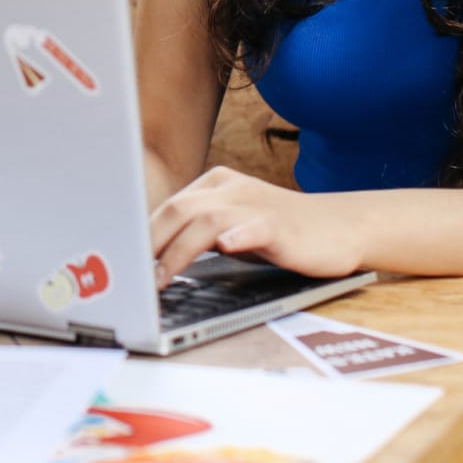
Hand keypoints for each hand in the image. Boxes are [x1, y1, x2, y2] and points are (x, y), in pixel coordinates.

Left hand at [150, 166, 366, 284]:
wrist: (341, 227)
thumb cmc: (281, 233)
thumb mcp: (232, 229)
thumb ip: (198, 236)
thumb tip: (151, 260)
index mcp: (214, 186)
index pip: (168, 208)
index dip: (141, 235)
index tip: (121, 262)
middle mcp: (230, 189)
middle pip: (178, 209)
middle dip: (149, 243)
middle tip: (131, 275)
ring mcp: (255, 204)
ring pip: (205, 219)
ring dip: (178, 250)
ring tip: (160, 276)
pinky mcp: (281, 224)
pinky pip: (254, 225)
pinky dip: (237, 235)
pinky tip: (226, 246)